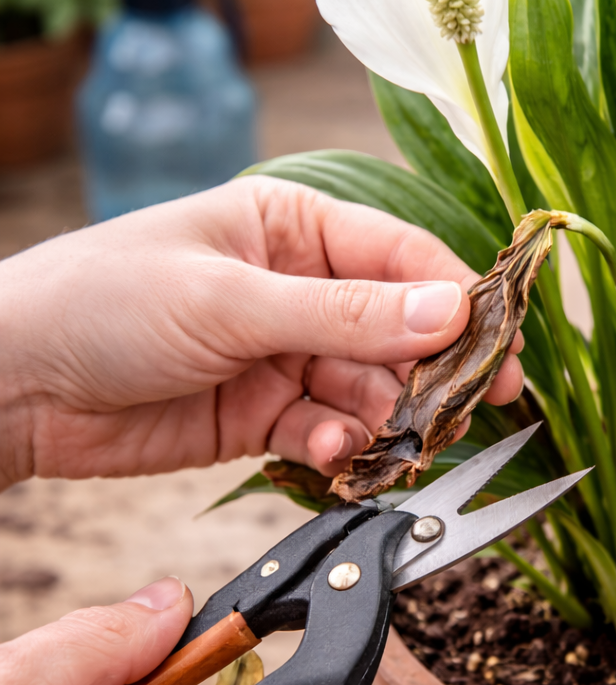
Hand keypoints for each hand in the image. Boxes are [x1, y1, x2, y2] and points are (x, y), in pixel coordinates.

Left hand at [0, 176, 523, 489]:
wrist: (13, 383)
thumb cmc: (105, 301)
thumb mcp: (232, 300)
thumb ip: (346, 314)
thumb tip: (451, 312)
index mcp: (294, 228)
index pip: (401, 255)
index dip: (456, 300)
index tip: (499, 345)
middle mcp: (299, 289)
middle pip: (396, 331)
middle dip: (426, 372)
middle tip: (460, 411)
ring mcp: (284, 354)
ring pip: (368, 388)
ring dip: (381, 418)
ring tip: (383, 441)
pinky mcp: (265, 414)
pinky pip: (327, 431)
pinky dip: (337, 448)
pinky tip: (329, 456)